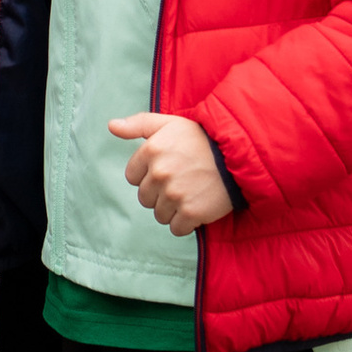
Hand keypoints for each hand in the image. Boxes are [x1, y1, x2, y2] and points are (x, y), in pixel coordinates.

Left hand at [108, 112, 234, 234]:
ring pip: (159, 215)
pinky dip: (186, 223)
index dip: (149, 175)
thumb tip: (111, 126)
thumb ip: (138, 124)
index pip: (132, 177)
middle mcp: (160, 173)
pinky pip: (176, 228)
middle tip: (181, 181)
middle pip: (145, 198)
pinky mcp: (191, 212)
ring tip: (191, 193)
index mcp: (151, 150)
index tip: (167, 169)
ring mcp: (175, 194)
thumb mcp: (170, 123)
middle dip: (160, 193)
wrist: (239, 155)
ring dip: (173, 209)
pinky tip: (197, 207)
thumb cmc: (203, 138)